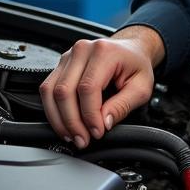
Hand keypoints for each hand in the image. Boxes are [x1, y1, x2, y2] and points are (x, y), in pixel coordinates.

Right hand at [39, 25, 164, 147]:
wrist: (132, 50)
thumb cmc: (137, 66)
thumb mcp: (141, 88)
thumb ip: (123, 105)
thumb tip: (103, 123)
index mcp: (104, 52)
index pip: (87, 88)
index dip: (90, 115)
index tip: (97, 132)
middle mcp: (82, 50)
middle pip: (64, 91)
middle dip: (72, 122)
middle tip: (83, 140)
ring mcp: (68, 56)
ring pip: (50, 91)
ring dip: (59, 119)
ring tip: (72, 136)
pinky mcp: (61, 65)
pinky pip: (47, 89)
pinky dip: (53, 110)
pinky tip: (65, 124)